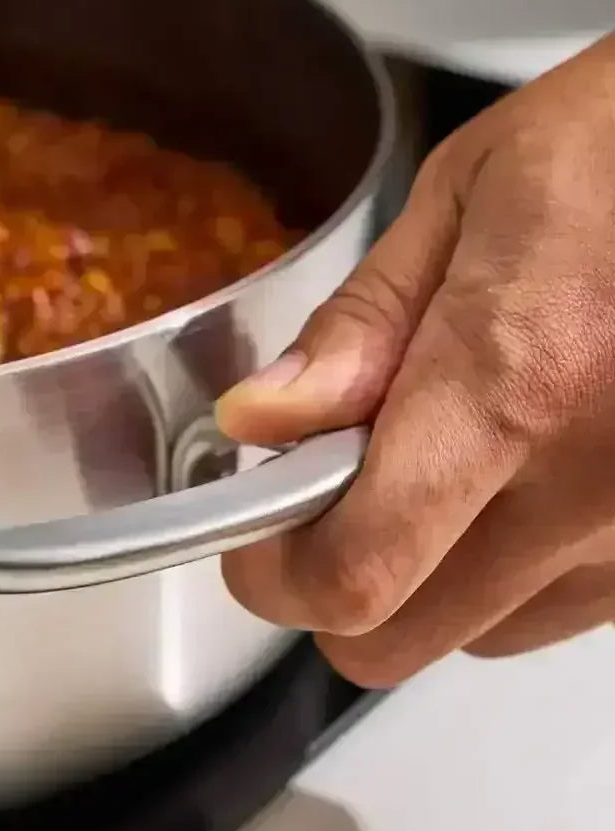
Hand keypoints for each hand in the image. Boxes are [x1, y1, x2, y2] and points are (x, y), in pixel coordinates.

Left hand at [216, 34, 614, 686]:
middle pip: (400, 638)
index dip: (273, 573)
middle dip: (334, 576)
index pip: (358, 569)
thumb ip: (361, 322)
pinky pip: (567, 606)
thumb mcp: (468, 192)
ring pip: (481, 632)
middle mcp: (593, 486)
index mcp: (514, 382)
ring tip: (452, 448)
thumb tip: (261, 419)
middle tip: (328, 481)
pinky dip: (518, 560)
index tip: (250, 528)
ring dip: (432, 569)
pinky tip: (532, 462)